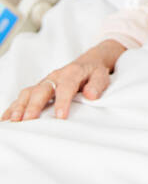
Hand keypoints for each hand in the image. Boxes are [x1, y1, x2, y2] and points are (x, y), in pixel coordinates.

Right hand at [1, 40, 125, 121]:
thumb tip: (91, 95)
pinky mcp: (38, 88)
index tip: (60, 117)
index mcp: (71, 73)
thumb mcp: (102, 76)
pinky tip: (6, 119)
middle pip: (41, 89)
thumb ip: (97, 85)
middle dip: (34, 105)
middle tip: (28, 120)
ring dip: (20, 106)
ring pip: (28, 92)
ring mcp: (45, 82)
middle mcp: (55, 77)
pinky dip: (13, 107)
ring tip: (14, 121)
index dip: (62, 101)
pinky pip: (23, 97)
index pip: (65, 87)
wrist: (88, 63)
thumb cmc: (94, 73)